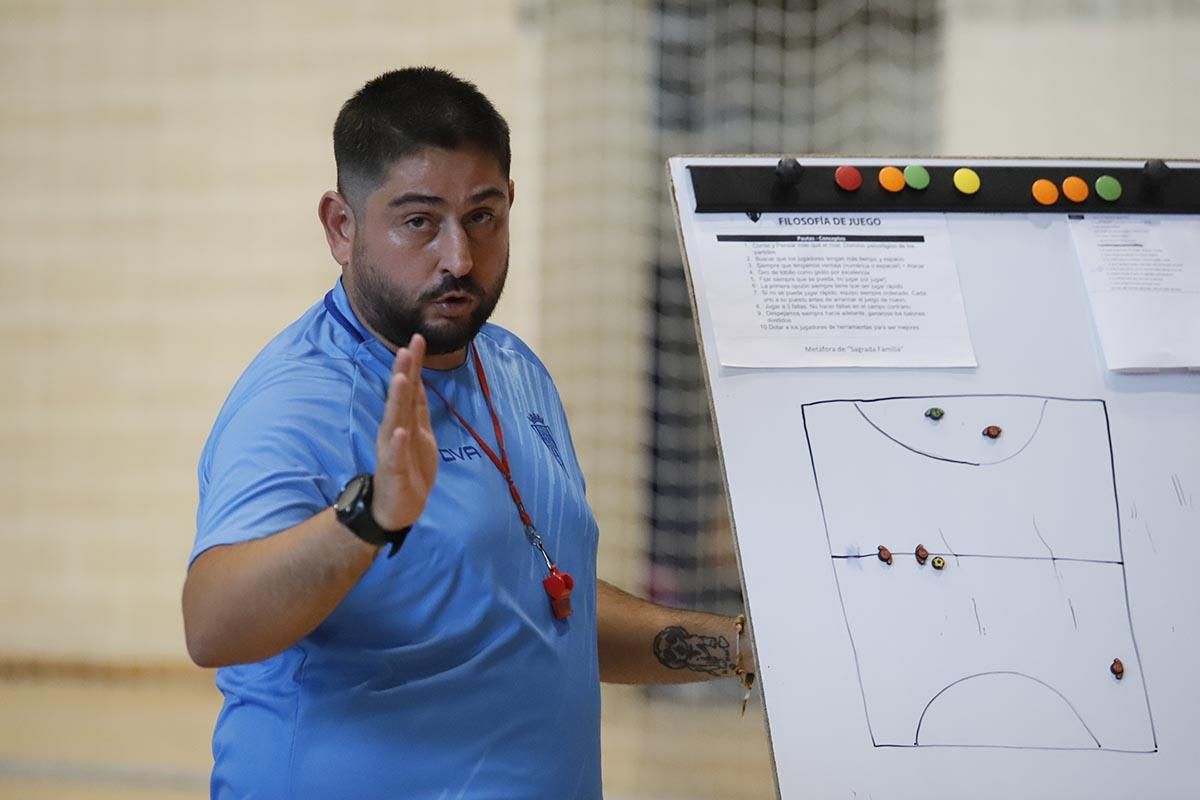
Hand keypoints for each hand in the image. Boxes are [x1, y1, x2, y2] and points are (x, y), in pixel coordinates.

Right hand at [372, 334, 438, 529]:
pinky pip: (395, 456)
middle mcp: (396, 431)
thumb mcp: (419, 433)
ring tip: (399, 378)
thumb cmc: (409, 469)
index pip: (411, 389)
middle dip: (403, 373)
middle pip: (401, 399)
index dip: (414, 366)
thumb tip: (415, 379)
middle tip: (406, 348)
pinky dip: (397, 444)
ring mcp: (393, 451)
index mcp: (405, 422)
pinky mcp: (393, 472)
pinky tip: (399, 431)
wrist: (396, 508)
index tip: (417, 339)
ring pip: (395, 421)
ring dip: (396, 400)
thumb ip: (416, 407)